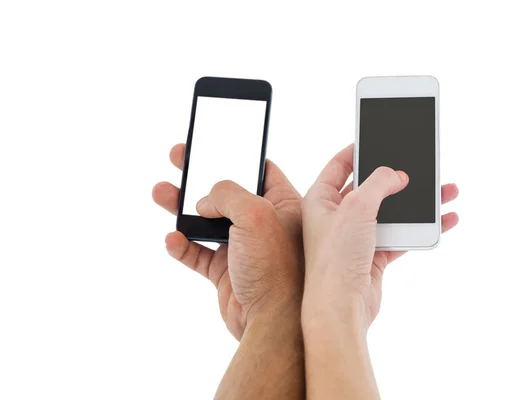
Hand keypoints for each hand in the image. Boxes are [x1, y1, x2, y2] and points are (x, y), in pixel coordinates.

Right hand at [152, 144, 302, 339]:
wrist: (271, 323)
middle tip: (179, 156)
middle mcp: (263, 223)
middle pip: (226, 191)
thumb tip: (203, 201)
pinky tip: (172, 240)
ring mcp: (242, 248)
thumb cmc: (276, 268)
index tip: (216, 141)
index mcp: (282, 204)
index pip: (261, 168)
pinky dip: (182, 246)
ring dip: (182, 208)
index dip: (238, 153)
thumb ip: (226, 193)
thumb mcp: (255, 214)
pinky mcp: (226, 271)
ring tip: (160, 192)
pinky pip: (198, 253)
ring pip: (206, 220)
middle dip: (200, 174)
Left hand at [301, 144, 458, 327]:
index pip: (339, 165)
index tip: (376, 138)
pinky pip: (400, 235)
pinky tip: (442, 221)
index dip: (357, 150)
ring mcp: (355, 237)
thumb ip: (378, 183)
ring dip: (416, 203)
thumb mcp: (356, 207)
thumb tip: (396, 174)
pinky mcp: (372, 255)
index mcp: (320, 199)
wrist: (341, 308)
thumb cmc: (336, 259)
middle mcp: (336, 216)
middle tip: (419, 166)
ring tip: (444, 191)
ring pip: (390, 212)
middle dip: (398, 178)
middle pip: (370, 187)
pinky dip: (420, 228)